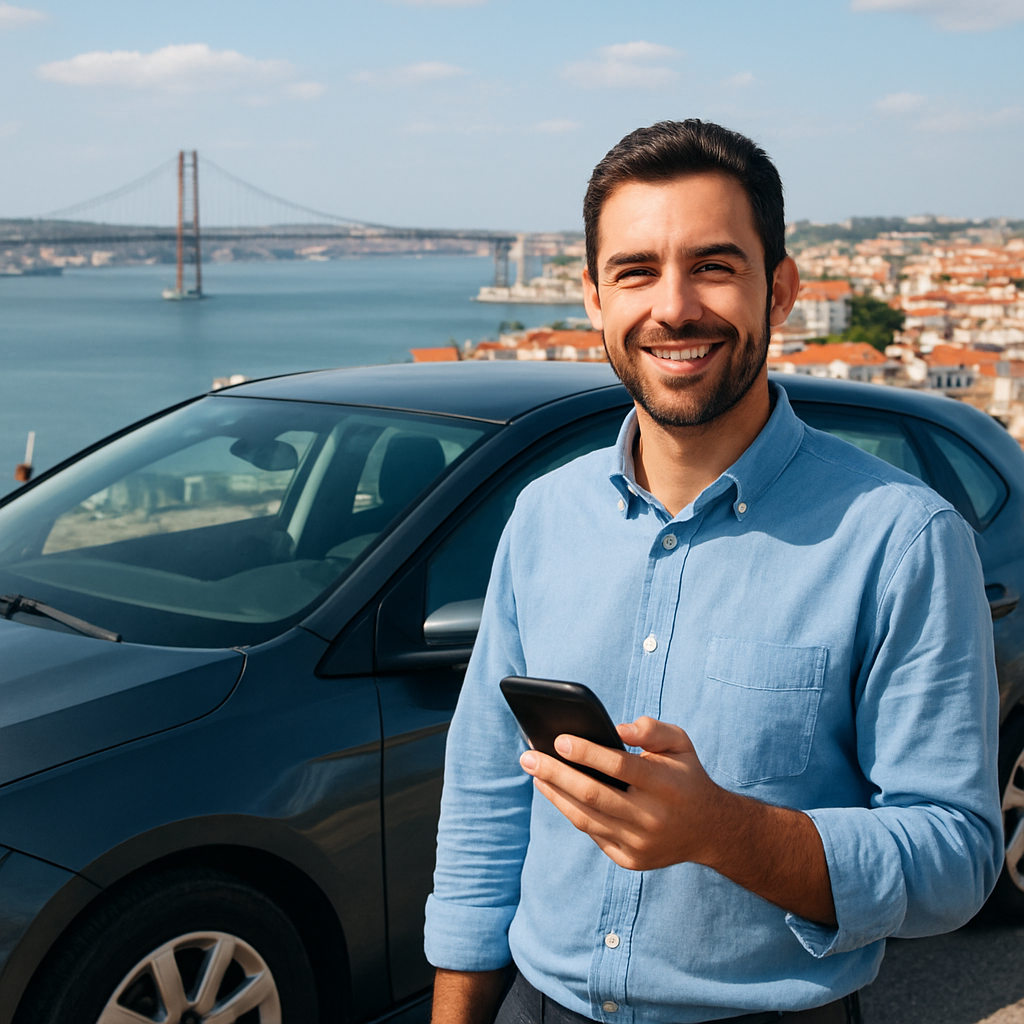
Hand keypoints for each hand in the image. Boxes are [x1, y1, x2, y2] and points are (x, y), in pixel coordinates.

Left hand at [519, 715, 836, 923]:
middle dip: (555, 773)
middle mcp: (652, 818)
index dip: (587, 752)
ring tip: (533, 771)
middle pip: (594, 795)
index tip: (558, 739)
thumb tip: (619, 728)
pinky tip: (553, 790)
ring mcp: (640, 843)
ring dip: (554, 793)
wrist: (710, 831)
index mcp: (666, 785)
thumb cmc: (686, 776)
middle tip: (528, 756)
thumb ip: (653, 729)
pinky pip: (592, 832)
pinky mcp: (630, 860)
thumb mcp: (680, 743)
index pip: (620, 766)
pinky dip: (569, 810)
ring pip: (586, 817)